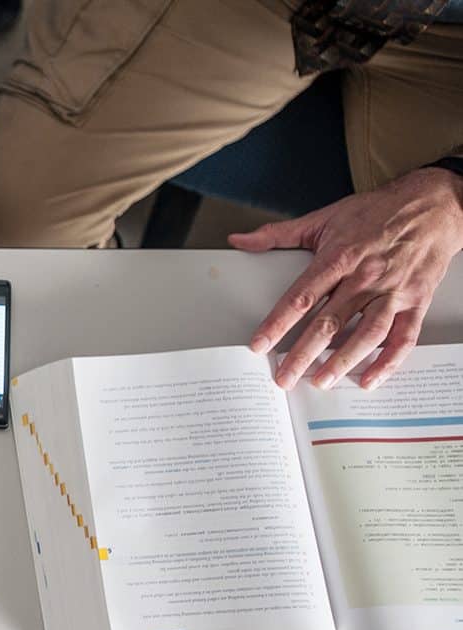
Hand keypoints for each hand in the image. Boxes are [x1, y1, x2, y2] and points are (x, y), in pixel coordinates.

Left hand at [231, 167, 462, 389]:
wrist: (432, 205)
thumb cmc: (376, 212)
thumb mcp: (324, 217)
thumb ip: (279, 233)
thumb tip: (240, 240)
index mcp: (339, 257)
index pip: (301, 297)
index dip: (277, 324)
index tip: (259, 345)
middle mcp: (366, 277)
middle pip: (329, 322)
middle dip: (303, 353)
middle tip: (284, 378)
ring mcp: (393, 291)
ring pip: (366, 333)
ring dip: (343, 361)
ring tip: (321, 382)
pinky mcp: (417, 300)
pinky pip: (404, 337)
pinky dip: (388, 361)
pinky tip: (370, 378)